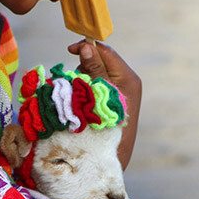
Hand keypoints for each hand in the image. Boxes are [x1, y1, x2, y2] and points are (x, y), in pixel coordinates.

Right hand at [68, 41, 141, 169]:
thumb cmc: (106, 122)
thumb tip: (87, 47)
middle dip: (85, 64)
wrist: (115, 151)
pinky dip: (89, 84)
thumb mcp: (98, 91)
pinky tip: (84, 96)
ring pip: (98, 70)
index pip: (106, 52)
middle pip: (102, 59)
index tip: (70, 50)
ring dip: (85, 75)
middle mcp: (128, 80)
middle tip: (76, 77)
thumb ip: (94, 68)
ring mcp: (122, 89)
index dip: (88, 47)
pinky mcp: (115, 95)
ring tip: (81, 92)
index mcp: (128, 77)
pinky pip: (99, 81)